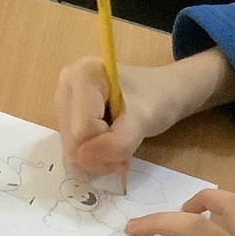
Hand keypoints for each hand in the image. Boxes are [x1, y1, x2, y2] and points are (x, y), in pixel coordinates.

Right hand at [56, 50, 234, 182]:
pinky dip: (96, 157)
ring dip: (99, 158)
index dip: (105, 147)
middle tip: (125, 150)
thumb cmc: (162, 98)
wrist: (171, 92)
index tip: (128, 140)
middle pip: (72, 142)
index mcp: (82, 74)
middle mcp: (65, 82)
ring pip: (73, 150)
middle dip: (99, 154)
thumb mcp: (146, 118)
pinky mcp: (67, 117)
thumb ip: (118, 140)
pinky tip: (111, 146)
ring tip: (121, 145)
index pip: (81, 131)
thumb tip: (86, 161)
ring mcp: (63, 100)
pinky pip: (76, 150)